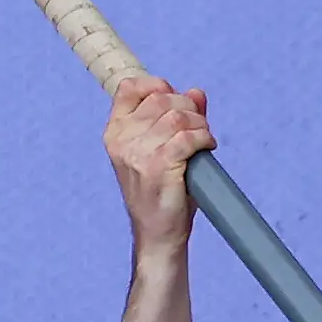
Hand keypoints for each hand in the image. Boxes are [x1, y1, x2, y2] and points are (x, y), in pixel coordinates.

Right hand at [103, 76, 212, 256]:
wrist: (157, 234)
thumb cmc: (161, 192)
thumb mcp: (162, 149)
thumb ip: (177, 117)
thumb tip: (197, 92)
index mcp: (115, 132)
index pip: (131, 87)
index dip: (159, 87)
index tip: (176, 104)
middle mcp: (122, 140)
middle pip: (162, 97)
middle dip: (189, 108)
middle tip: (198, 129)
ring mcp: (138, 153)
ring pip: (178, 115)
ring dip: (199, 125)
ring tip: (203, 140)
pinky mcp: (158, 166)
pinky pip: (188, 136)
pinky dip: (204, 138)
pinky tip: (207, 148)